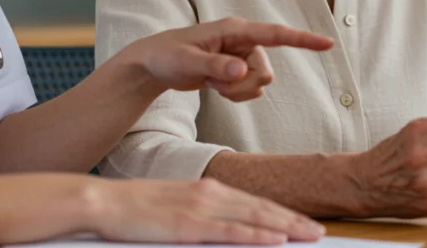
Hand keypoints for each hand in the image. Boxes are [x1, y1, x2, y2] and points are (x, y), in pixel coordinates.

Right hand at [92, 177, 324, 244]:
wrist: (104, 201)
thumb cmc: (136, 208)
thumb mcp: (176, 207)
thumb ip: (203, 215)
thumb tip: (224, 228)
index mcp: (209, 188)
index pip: (256, 202)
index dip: (284, 212)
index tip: (306, 222)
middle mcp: (211, 194)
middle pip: (263, 208)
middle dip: (295, 220)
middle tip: (321, 231)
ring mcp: (201, 208)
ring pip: (254, 217)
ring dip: (286, 227)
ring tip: (311, 234)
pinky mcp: (189, 226)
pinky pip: (230, 232)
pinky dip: (256, 234)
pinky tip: (275, 239)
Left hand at [128, 17, 333, 100]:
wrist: (155, 64)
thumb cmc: (168, 56)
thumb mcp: (188, 62)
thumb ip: (216, 66)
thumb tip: (242, 69)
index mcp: (235, 29)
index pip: (275, 34)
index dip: (303, 40)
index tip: (328, 43)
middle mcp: (245, 40)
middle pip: (266, 71)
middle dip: (243, 85)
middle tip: (215, 83)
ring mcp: (243, 55)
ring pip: (260, 83)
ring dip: (237, 91)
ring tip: (211, 83)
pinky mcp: (239, 68)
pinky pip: (251, 90)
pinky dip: (234, 94)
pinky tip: (215, 86)